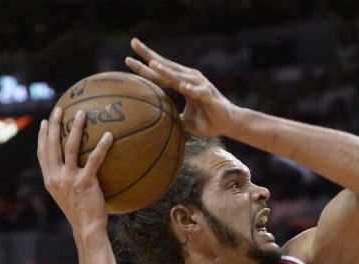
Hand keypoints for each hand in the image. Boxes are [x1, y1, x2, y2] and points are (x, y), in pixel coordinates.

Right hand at [36, 107, 112, 235]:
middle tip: (60, 109)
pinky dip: (102, 146)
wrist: (87, 228)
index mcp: (50, 179)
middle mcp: (56, 177)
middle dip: (55, 124)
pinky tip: (109, 135)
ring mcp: (69, 179)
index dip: (43, 136)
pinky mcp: (85, 182)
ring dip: (75, 127)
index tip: (46, 122)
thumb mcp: (68, 195)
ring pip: (70, 146)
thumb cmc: (81, 212)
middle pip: (52, 145)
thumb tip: (79, 168)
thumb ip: (68, 180)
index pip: (42, 153)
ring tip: (82, 114)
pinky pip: (94, 159)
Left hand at [125, 38, 239, 136]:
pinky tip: (181, 86)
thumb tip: (158, 125)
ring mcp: (200, 86)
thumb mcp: (186, 121)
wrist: (231, 124)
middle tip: (133, 43)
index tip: (128, 59)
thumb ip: (173, 117)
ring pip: (180, 76)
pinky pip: (198, 92)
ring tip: (152, 64)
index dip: (144, 67)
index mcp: (183, 84)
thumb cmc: (209, 121)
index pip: (160, 74)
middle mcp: (190, 79)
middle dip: (150, 55)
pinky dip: (190, 89)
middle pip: (167, 66)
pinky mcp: (209, 95)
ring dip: (167, 70)